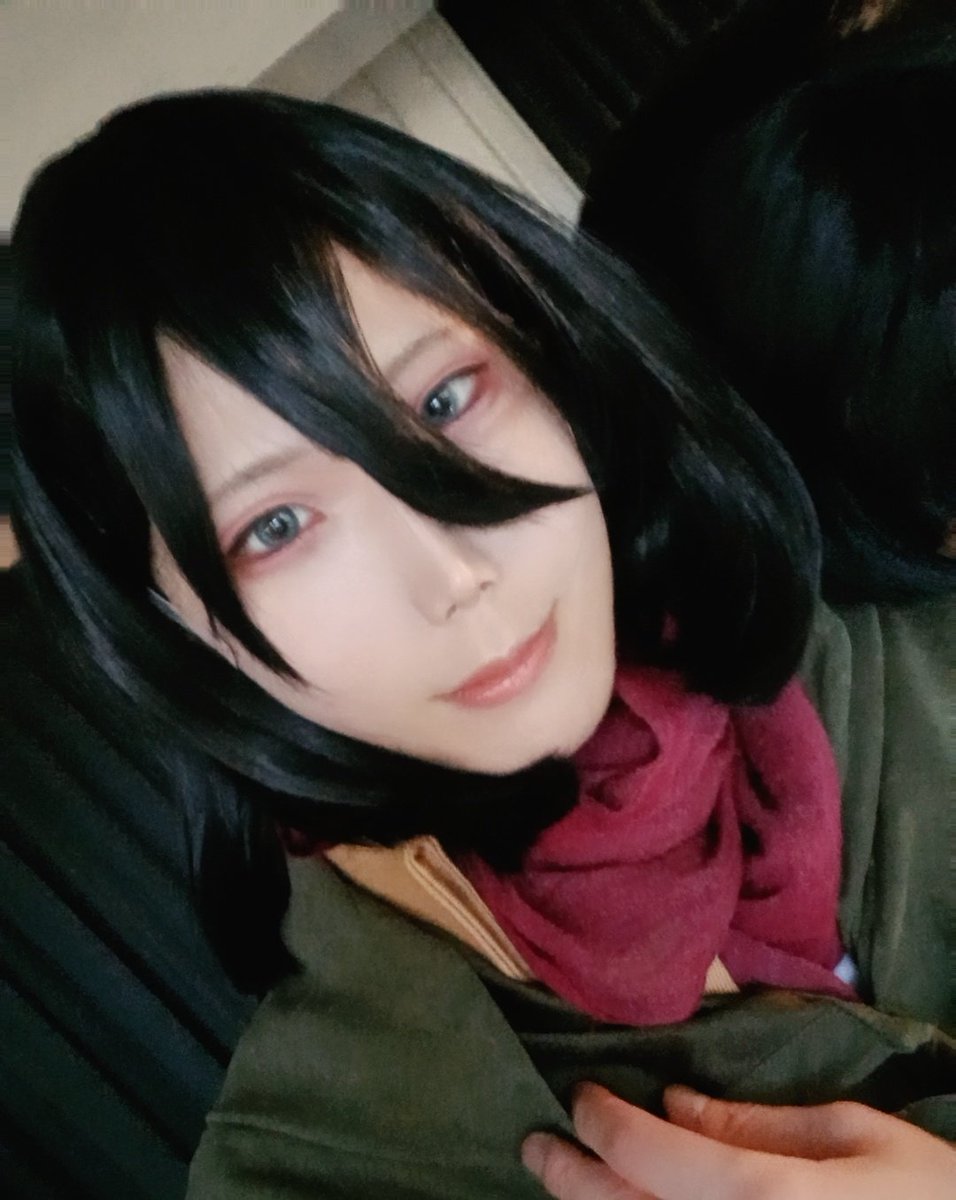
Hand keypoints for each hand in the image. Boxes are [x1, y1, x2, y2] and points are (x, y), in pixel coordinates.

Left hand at [522, 1083, 955, 1198]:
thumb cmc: (928, 1193)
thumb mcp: (851, 1136)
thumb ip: (754, 1125)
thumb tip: (672, 1104)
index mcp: (762, 1197)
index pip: (645, 1153)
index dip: (601, 1119)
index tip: (582, 1095)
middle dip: (569, 1177)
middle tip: (537, 1144)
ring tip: (569, 1183)